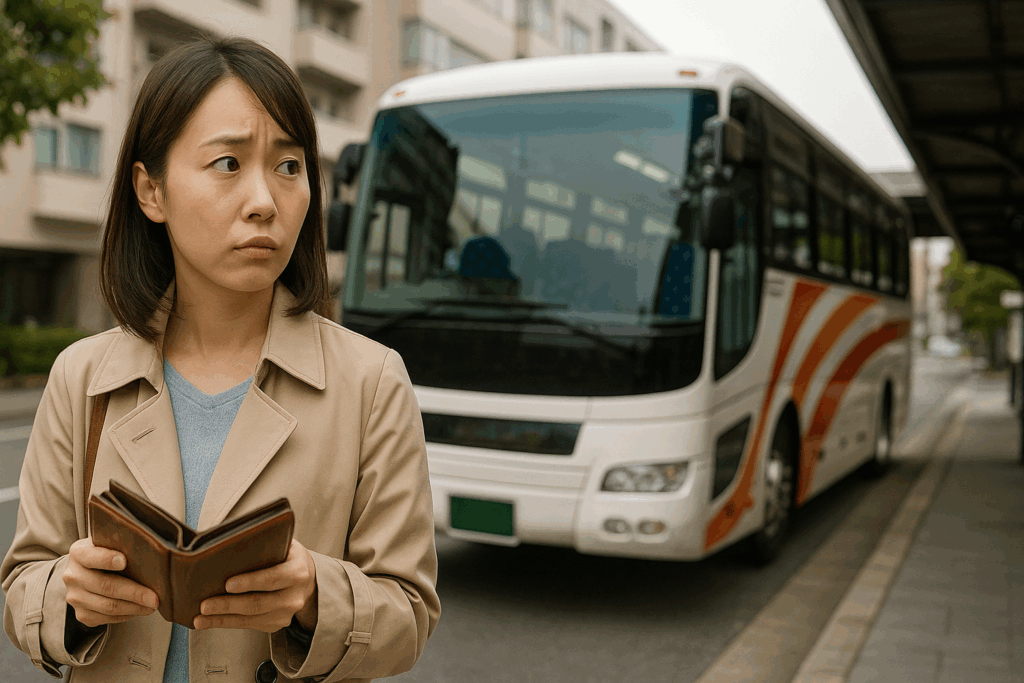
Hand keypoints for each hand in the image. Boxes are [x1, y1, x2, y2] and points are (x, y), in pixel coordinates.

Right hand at [63, 538, 159, 627]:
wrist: (87, 572)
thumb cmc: (107, 554)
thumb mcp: (110, 543)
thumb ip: (122, 544)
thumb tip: (152, 554)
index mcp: (79, 553)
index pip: (91, 556)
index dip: (107, 559)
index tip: (124, 561)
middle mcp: (73, 576)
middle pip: (106, 586)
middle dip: (134, 593)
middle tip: (154, 598)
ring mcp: (75, 597)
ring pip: (108, 606)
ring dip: (134, 608)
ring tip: (152, 606)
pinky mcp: (81, 614)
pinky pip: (107, 618)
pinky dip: (126, 615)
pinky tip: (138, 609)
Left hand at [194, 539, 316, 632]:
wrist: (306, 579)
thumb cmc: (287, 557)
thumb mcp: (284, 545)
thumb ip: (264, 544)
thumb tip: (228, 542)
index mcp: (297, 572)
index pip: (273, 578)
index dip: (251, 582)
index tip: (228, 584)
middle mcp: (294, 596)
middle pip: (258, 603)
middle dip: (228, 605)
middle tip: (205, 605)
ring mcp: (286, 614)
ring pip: (250, 619)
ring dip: (222, 619)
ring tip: (200, 618)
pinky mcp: (276, 624)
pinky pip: (249, 626)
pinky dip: (226, 624)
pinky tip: (209, 621)